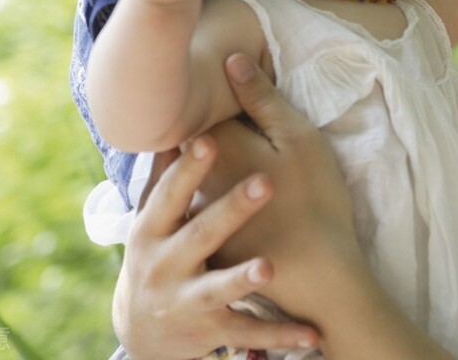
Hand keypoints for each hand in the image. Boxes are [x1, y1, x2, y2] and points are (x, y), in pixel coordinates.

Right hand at [113, 137, 317, 358]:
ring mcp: (186, 300)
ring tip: (269, 268)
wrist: (145, 333)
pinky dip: (280, 334)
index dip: (188, 169)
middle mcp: (164, 265)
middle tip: (266, 183)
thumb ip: (164, 177)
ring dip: (243, 278)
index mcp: (152, 230)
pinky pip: (249, 332)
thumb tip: (170, 124)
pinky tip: (312, 332)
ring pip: (218, 288)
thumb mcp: (152, 220)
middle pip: (201, 234)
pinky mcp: (211, 330)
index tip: (209, 140)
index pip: (171, 194)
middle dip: (231, 210)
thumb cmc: (158, 255)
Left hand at [206, 54, 453, 358]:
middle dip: (189, 128)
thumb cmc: (314, 200)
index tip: (204, 77)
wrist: (316, 279)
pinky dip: (198, 199)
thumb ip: (262, 98)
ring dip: (189, 165)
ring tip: (208, 153)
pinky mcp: (206, 245)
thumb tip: (229, 58)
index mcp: (217, 147)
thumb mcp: (298, 139)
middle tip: (200, 109)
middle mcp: (194, 181)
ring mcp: (195, 216)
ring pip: (184, 181)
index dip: (199, 92)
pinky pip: (192, 213)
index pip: (193, 108)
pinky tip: (216, 197)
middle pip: (183, 145)